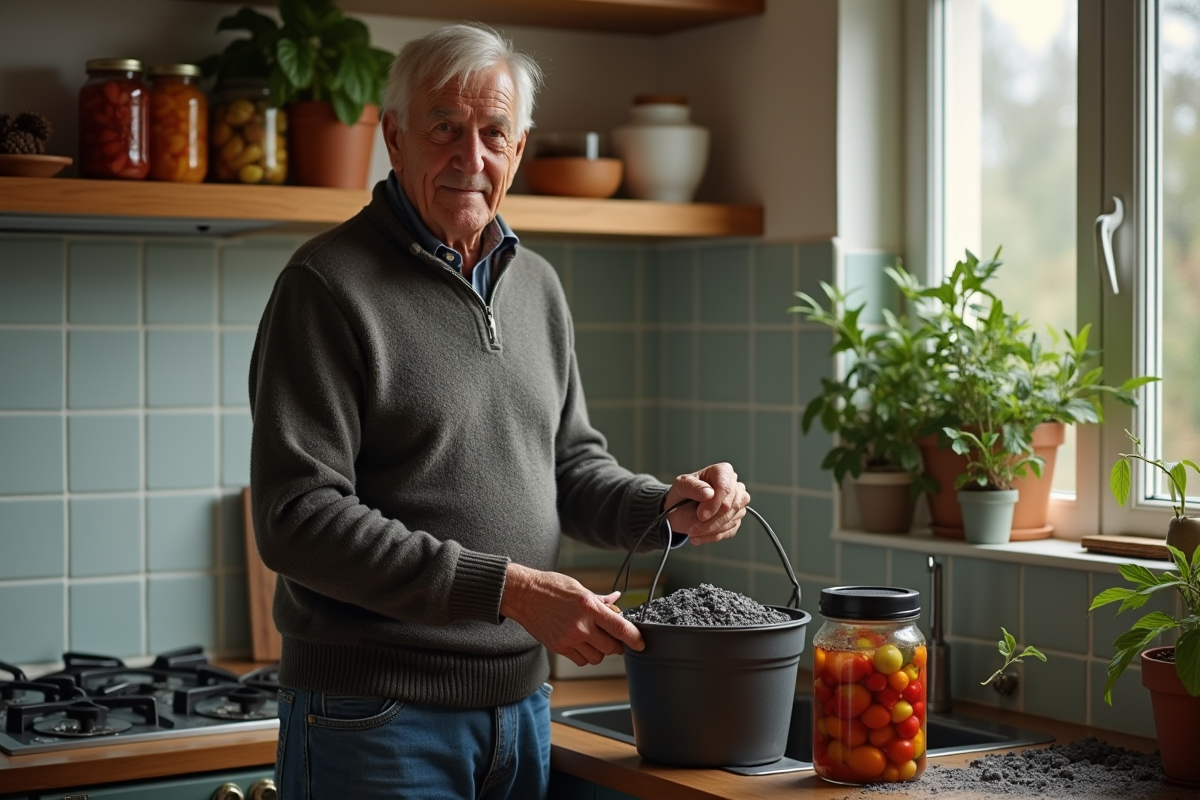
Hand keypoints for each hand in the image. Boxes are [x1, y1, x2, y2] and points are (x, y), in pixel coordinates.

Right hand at [500, 563, 644, 666]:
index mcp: (589, 607)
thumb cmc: (550, 587)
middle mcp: (581, 626)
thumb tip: (617, 600)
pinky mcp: (559, 647)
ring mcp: (569, 639)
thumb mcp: (579, 588)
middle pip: (611, 647)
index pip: (620, 628)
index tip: (641, 644)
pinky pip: (581, 660)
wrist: (523, 595)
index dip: (635, 639)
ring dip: (600, 651)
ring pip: (597, 657)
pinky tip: (581, 644)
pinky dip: (585, 655)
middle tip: (613, 637)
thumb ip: (600, 600)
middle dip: (616, 644)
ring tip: (593, 639)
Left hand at [662, 462, 749, 544]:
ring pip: (731, 521)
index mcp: (723, 472)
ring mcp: (737, 504)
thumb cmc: (682, 493)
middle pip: (732, 506)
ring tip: (692, 531)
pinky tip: (698, 537)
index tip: (701, 515)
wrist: (678, 510)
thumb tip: (709, 493)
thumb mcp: (681, 485)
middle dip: (712, 520)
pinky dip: (712, 537)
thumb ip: (693, 487)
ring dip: (710, 530)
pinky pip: (729, 532)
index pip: (726, 488)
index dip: (714, 504)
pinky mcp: (735, 520)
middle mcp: (735, 487)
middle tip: (693, 528)